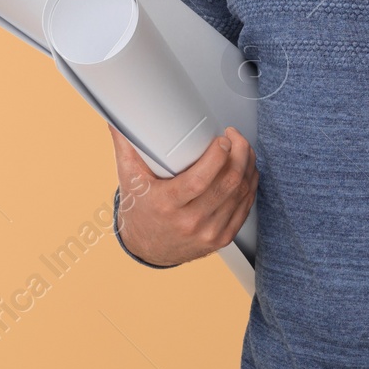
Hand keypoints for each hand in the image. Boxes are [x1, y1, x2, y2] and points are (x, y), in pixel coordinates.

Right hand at [110, 123, 257, 266]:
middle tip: (235, 137)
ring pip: (240, 194)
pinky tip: (247, 172)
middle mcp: (189, 222)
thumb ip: (126, 147)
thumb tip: (118, 119)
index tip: (221, 139)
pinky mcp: (221, 238)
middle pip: (227, 183)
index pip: (199, 180)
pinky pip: (244, 209)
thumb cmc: (140, 212)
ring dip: (248, 166)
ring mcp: (208, 233)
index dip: (217, 157)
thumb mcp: (129, 180)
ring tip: (243, 149)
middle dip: (239, 153)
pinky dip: (250, 186)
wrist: (147, 249)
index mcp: (167, 205)